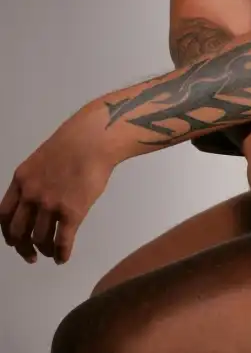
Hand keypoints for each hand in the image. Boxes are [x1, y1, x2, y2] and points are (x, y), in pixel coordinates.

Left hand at [0, 104, 115, 264]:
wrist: (95, 140)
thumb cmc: (74, 142)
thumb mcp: (42, 159)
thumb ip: (34, 180)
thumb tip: (36, 200)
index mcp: (22, 180)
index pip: (4, 215)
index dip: (8, 232)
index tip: (14, 241)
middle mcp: (31, 195)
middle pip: (18, 232)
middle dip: (23, 248)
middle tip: (30, 254)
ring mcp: (51, 205)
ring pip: (40, 239)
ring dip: (44, 250)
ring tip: (50, 252)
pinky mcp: (72, 213)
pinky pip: (62, 242)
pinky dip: (61, 254)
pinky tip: (62, 257)